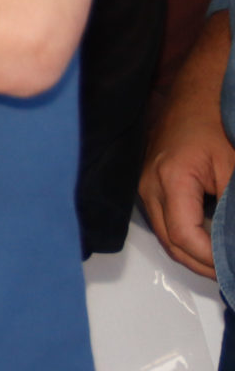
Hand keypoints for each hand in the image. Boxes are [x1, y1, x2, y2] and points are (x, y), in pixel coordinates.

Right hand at [141, 103, 234, 278]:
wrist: (192, 97)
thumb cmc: (215, 126)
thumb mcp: (233, 168)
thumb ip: (232, 209)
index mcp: (171, 180)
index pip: (184, 236)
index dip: (210, 259)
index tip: (233, 268)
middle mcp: (149, 187)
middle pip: (171, 243)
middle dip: (203, 264)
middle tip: (230, 273)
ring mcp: (144, 187)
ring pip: (166, 236)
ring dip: (194, 254)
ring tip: (223, 262)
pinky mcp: (149, 186)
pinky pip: (164, 222)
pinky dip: (186, 238)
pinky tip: (209, 242)